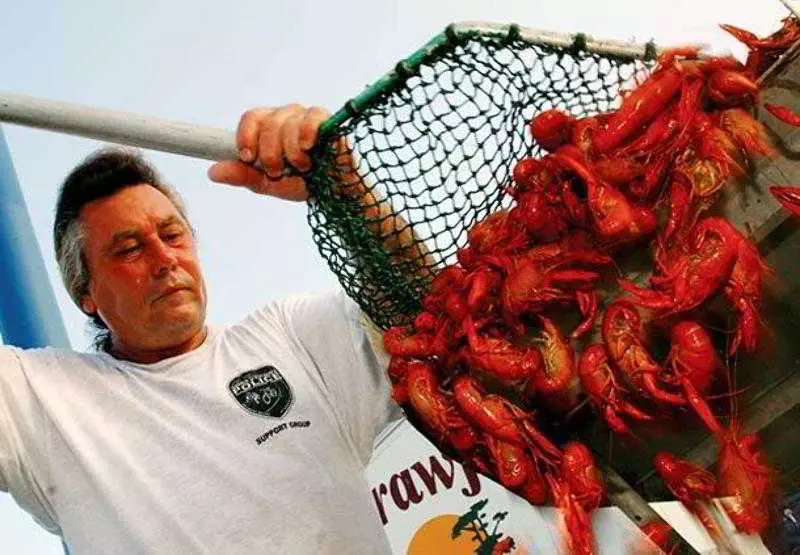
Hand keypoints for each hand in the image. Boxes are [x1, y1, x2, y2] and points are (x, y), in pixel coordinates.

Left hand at [208, 104, 329, 201]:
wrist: (335, 192)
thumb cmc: (303, 184)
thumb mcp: (268, 184)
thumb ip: (243, 175)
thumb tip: (212, 172)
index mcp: (269, 127)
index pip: (251, 118)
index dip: (246, 136)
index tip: (249, 158)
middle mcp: (286, 116)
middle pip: (268, 122)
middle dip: (269, 152)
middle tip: (277, 171)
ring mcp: (306, 115)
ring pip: (287, 123)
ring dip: (290, 151)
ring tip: (302, 167)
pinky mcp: (326, 119)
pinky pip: (311, 117)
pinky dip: (307, 133)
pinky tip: (308, 148)